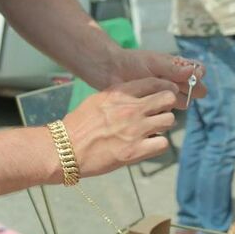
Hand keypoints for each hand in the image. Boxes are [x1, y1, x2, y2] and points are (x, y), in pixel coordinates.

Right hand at [62, 78, 179, 176]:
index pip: (154, 82)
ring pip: (169, 121)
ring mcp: (135, 130)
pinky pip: (163, 144)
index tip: (163, 95)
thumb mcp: (98, 99)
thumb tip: (136, 95)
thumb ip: (119, 95)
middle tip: (158, 114)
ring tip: (152, 131)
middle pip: (168, 99)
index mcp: (121, 94)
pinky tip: (148, 146)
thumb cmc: (78, 125)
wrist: (65, 149)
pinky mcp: (135, 152)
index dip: (163, 87)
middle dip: (166, 106)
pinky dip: (157, 145)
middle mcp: (131, 109)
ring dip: (162, 126)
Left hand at [111, 49, 206, 108]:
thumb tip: (193, 72)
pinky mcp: (155, 105)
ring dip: (180, 100)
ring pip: (182, 101)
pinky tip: (160, 108)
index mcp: (176, 66)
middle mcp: (174, 80)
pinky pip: (168, 110)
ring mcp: (165, 94)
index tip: (195, 76)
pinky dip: (167, 110)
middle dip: (194, 90)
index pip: (198, 70)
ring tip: (169, 97)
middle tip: (187, 90)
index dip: (199, 73)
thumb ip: (173, 69)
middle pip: (194, 88)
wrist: (111, 72)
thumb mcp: (154, 63)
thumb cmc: (132, 62)